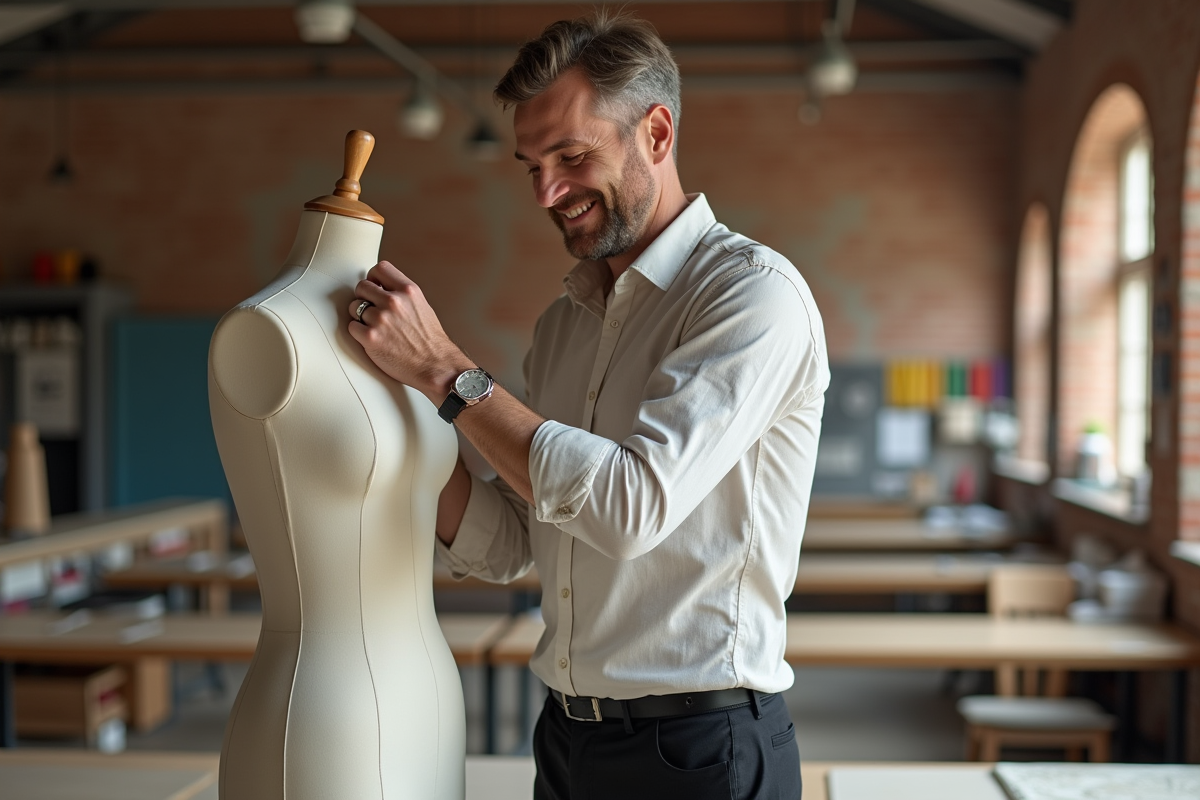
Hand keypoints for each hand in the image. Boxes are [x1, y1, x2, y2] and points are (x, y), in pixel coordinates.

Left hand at [348, 261, 470, 400]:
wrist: (436, 366)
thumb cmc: (430, 340)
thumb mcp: (422, 306)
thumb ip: (403, 294)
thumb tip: (381, 287)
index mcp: (408, 291)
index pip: (380, 268)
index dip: (373, 277)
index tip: (374, 287)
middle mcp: (394, 302)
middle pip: (361, 286)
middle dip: (364, 298)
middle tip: (371, 310)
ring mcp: (381, 319)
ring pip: (354, 307)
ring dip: (360, 317)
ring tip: (375, 328)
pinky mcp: (370, 338)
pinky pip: (352, 327)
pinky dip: (359, 333)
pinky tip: (372, 339)